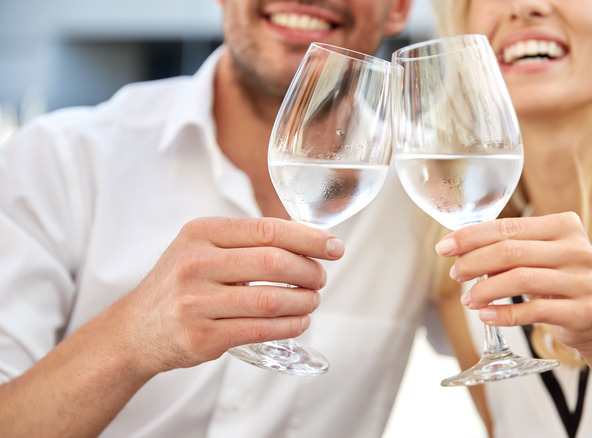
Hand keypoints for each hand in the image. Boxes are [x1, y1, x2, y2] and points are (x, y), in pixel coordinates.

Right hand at [101, 217, 344, 374]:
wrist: (134, 330)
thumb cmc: (180, 284)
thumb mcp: (201, 248)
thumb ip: (246, 241)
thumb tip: (308, 239)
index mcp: (200, 233)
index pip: (267, 229)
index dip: (309, 238)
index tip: (334, 247)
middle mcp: (194, 264)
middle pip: (274, 263)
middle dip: (309, 271)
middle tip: (320, 278)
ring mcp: (195, 302)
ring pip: (270, 300)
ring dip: (304, 301)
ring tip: (312, 300)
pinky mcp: (201, 337)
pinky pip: (259, 330)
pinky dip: (289, 326)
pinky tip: (299, 322)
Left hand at [434, 212, 591, 349]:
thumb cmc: (561, 280)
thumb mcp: (542, 255)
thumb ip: (510, 246)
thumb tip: (459, 248)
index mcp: (564, 225)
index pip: (508, 227)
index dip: (471, 237)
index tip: (444, 247)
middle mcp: (577, 249)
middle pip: (511, 251)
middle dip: (474, 262)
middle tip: (455, 274)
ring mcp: (583, 280)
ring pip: (521, 280)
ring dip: (486, 290)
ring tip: (468, 299)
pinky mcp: (583, 311)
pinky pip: (534, 312)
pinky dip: (504, 315)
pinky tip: (485, 316)